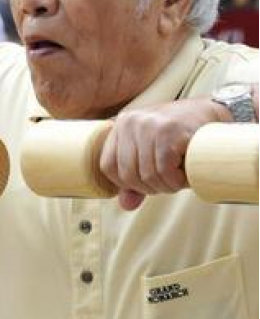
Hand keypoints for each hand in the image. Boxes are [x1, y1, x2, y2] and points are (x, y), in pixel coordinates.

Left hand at [100, 97, 225, 210]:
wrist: (211, 113)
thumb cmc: (179, 136)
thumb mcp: (151, 154)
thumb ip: (135, 179)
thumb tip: (125, 205)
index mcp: (120, 125)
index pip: (107, 166)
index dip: (125, 184)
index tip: (145, 184)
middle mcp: (130, 122)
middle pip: (127, 174)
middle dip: (149, 188)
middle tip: (168, 183)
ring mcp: (149, 125)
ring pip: (147, 175)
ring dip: (166, 186)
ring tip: (178, 178)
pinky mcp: (169, 131)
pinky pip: (164, 170)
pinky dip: (176, 181)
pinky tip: (185, 176)